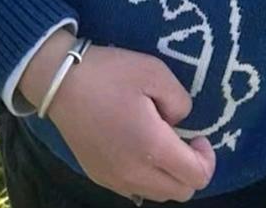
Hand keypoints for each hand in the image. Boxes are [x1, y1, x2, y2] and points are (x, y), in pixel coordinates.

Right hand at [18, 31, 215, 202]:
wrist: (59, 80)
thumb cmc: (109, 72)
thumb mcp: (154, 71)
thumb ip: (179, 100)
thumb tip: (180, 122)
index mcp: (152, 147)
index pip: (197, 176)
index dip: (206, 158)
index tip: (197, 136)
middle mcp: (135, 172)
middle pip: (180, 192)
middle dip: (190, 169)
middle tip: (181, 139)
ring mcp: (114, 178)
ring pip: (157, 194)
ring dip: (167, 175)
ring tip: (157, 143)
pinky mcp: (98, 175)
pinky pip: (133, 188)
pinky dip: (144, 176)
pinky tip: (135, 147)